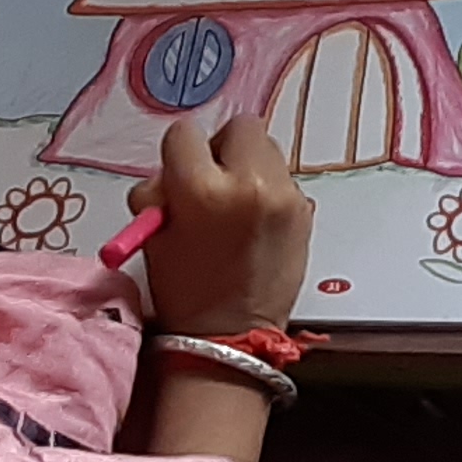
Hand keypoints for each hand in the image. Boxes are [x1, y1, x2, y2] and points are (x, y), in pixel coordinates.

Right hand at [134, 113, 313, 336]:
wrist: (232, 334)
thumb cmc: (184, 290)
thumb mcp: (155, 236)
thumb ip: (163, 193)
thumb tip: (175, 169)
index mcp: (202, 190)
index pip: (185, 133)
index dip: (177, 154)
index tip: (179, 176)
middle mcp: (250, 182)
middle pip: (239, 127)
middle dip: (221, 148)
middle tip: (212, 180)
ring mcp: (285, 194)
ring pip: (267, 149)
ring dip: (248, 166)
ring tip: (236, 204)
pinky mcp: (306, 208)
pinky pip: (283, 178)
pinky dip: (268, 189)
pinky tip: (256, 222)